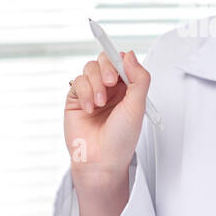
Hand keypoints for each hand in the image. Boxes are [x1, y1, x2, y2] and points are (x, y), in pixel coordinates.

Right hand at [64, 49, 150, 176]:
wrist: (101, 161)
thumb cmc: (121, 139)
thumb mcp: (138, 107)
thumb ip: (139, 78)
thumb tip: (130, 55)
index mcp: (128, 88)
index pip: (123, 61)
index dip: (121, 60)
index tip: (121, 69)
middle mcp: (110, 88)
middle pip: (105, 59)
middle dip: (107, 68)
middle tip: (110, 82)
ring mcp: (92, 92)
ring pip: (90, 68)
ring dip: (95, 83)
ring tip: (100, 103)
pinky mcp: (76, 98)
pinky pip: (78, 81)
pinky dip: (85, 93)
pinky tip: (90, 109)